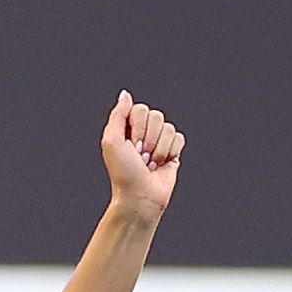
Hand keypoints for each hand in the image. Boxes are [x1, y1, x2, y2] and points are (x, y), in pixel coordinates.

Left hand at [101, 91, 182, 219]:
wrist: (140, 197)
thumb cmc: (123, 173)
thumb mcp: (111, 141)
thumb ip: (118, 114)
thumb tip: (125, 94)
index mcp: (127, 128)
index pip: (141, 109)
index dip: (138, 127)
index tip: (131, 145)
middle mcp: (144, 132)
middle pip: (157, 116)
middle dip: (149, 139)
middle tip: (140, 157)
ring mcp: (159, 141)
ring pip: (169, 128)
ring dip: (159, 149)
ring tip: (150, 164)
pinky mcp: (173, 151)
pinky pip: (180, 139)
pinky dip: (171, 152)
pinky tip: (162, 164)